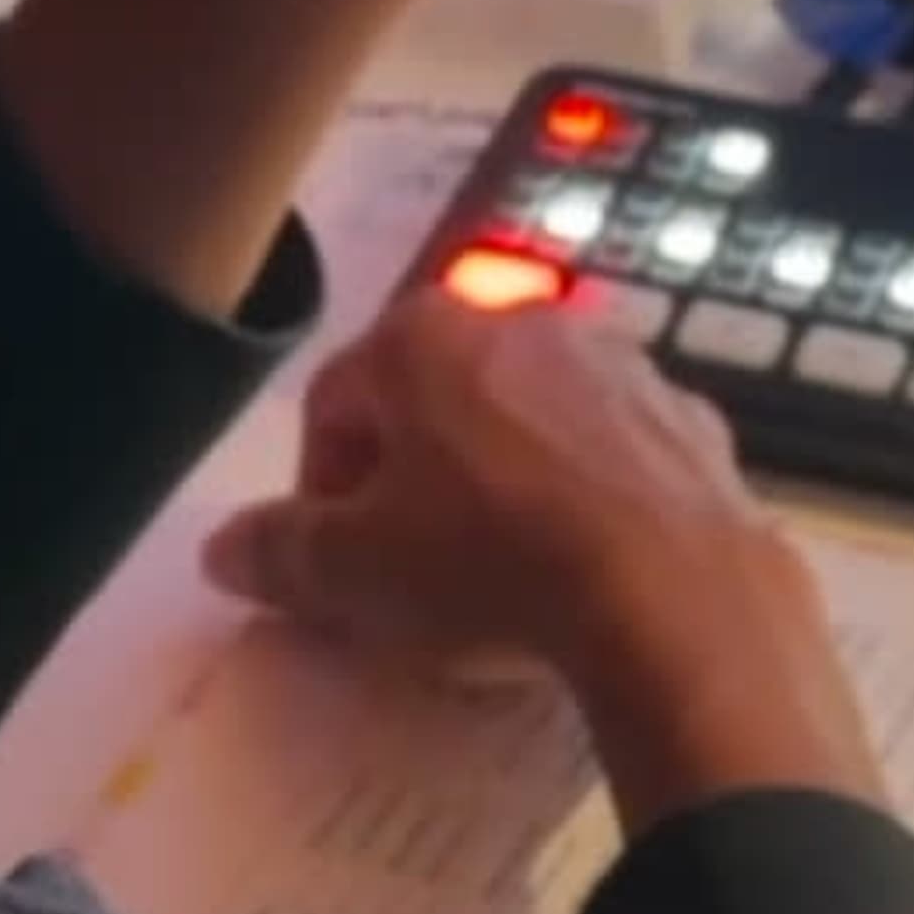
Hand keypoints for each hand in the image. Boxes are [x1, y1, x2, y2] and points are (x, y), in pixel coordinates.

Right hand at [204, 290, 882, 831]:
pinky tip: (591, 570)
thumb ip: (278, 552)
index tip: (334, 567)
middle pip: (435, 401)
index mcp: (422, 336)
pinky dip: (590, 496)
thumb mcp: (354, 574)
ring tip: (507, 577)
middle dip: (414, 478)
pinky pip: (613, 453)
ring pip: (530, 420)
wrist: (674, 593)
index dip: (319, 491)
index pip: (334, 402)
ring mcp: (619, 360)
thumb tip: (223, 547)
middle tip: (414, 572)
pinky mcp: (690, 416)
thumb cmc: (487, 565)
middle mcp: (520, 319)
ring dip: (506, 481)